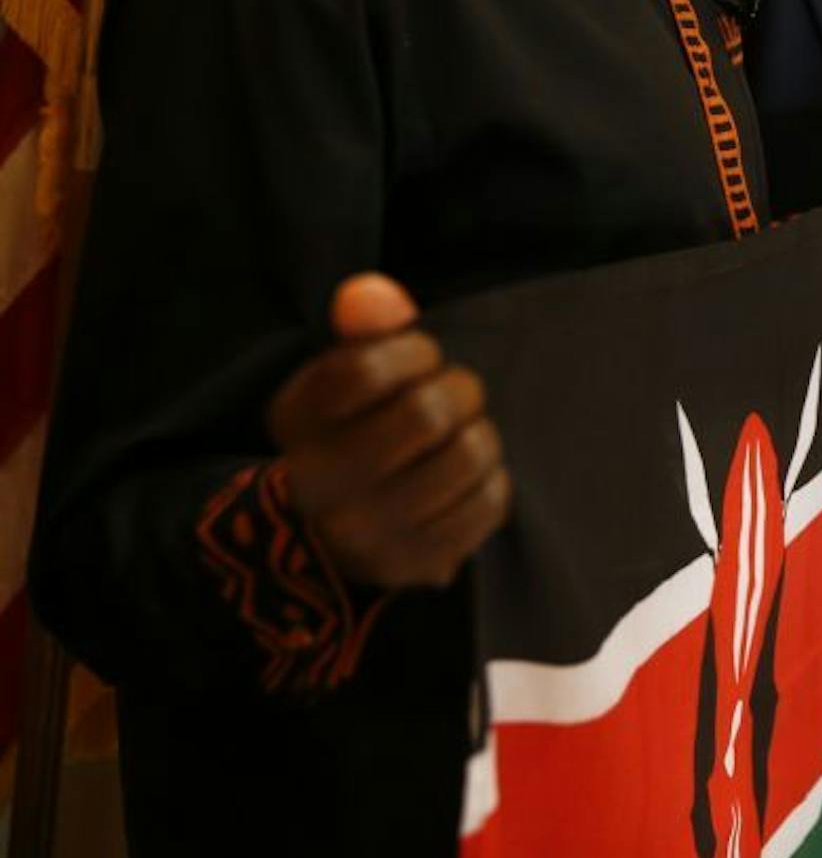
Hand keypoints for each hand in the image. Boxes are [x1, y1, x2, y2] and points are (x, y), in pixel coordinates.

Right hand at [268, 274, 510, 589]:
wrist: (340, 533)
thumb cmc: (358, 428)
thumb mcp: (346, 372)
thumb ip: (363, 325)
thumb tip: (374, 294)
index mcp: (295, 422)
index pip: (364, 369)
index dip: (412, 352)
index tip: (418, 359)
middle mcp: (320, 484)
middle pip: (427, 413)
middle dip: (457, 391)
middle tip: (452, 397)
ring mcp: (369, 533)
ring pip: (468, 455)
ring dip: (479, 435)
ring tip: (459, 438)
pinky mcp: (418, 562)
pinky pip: (490, 500)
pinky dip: (489, 479)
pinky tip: (464, 480)